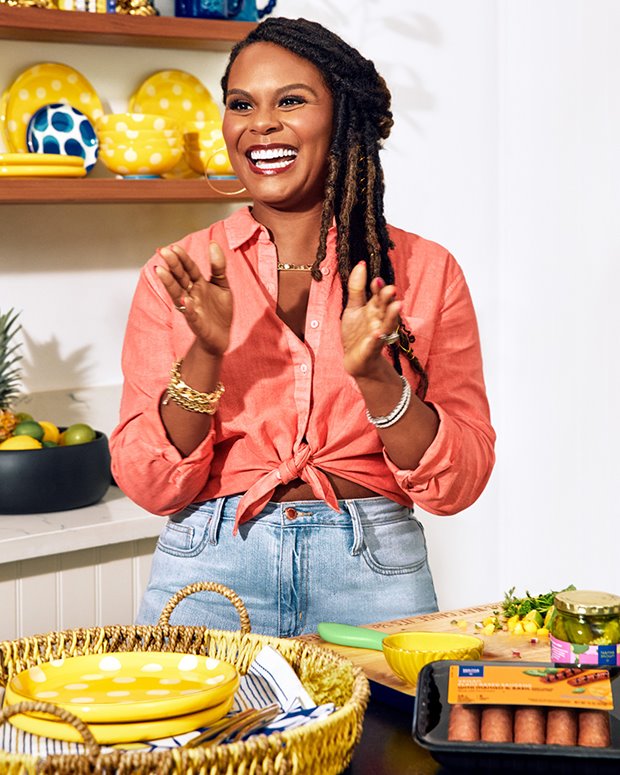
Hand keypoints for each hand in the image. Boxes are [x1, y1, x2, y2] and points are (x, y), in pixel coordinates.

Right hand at [156, 241, 232, 355]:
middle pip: (180, 277)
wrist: (222, 337)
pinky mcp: (196, 322)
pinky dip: (186, 307)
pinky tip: (184, 300)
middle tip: (164, 251)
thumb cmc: (220, 311)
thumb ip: (218, 266)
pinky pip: (189, 314)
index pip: (189, 268)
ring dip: (169, 282)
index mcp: (198, 284)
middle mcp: (191, 294)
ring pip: (178, 293)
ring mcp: (192, 307)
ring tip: (161, 271)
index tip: (174, 247)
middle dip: (173, 264)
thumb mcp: (222, 285)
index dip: (183, 258)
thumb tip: (213, 243)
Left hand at [341, 261, 400, 377]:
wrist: (355, 359)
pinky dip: (376, 339)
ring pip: (386, 324)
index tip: (376, 279)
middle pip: (385, 307)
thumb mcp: (353, 307)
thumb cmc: (356, 332)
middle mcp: (378, 320)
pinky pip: (375, 343)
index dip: (378, 288)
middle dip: (388, 299)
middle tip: (391, 288)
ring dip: (391, 315)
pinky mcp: (371, 349)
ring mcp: (377, 335)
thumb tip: (361, 264)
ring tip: (396, 305)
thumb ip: (357, 287)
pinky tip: (376, 333)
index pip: (378, 295)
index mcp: (374, 309)